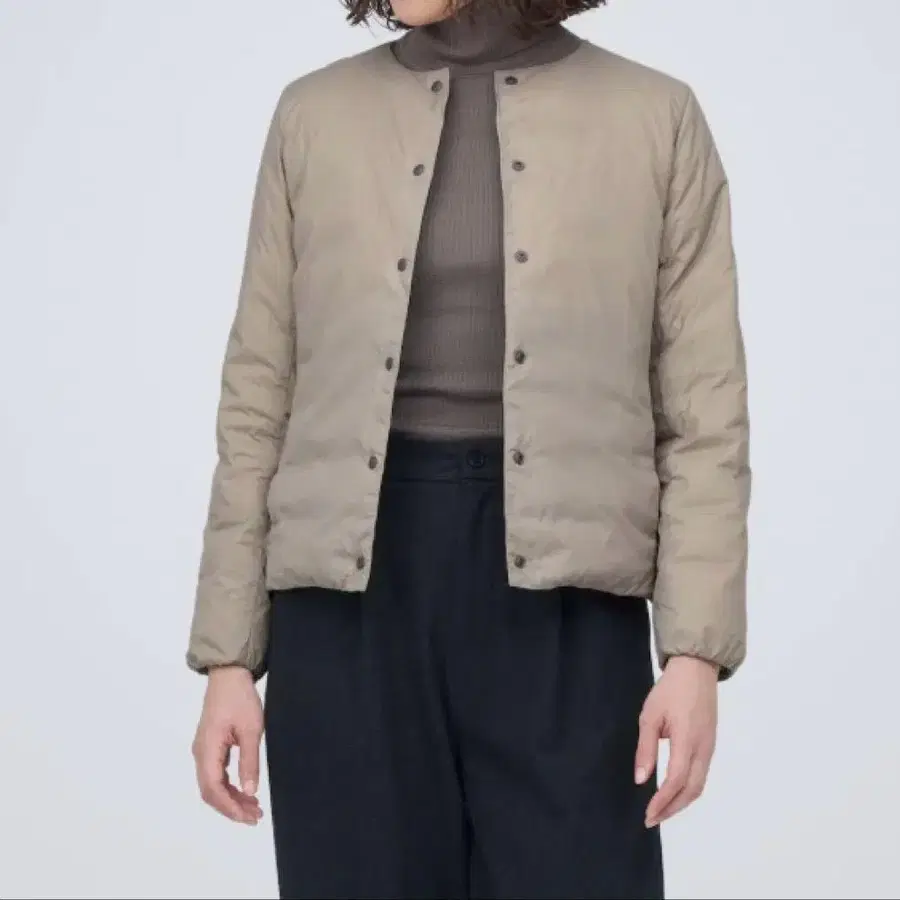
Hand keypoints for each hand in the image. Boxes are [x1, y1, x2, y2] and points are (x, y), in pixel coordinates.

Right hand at [192, 666, 263, 824]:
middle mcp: (200, 753)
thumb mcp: (251, 729)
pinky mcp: (210, 746)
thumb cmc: (240, 698)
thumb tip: (250, 791)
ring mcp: (203, 750)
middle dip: (231, 807)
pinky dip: (229, 786)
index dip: (229, 807)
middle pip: (210, 791)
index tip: (248, 818)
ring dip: (231, 798)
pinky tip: (245, 790)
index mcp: (207, 749)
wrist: (229, 675)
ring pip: (213, 784)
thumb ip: (249, 761)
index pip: (212, 789)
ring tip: (254, 807)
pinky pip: (216, 773)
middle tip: (255, 817)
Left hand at [635, 655, 717, 828]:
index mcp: (687, 739)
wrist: (697, 669)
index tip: (648, 813)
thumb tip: (641, 779)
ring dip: (681, 802)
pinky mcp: (710, 744)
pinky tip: (674, 791)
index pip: (677, 780)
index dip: (662, 800)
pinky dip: (688, 789)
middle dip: (672, 808)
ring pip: (699, 785)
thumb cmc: (670, 690)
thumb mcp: (650, 716)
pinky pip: (702, 774)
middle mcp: (703, 748)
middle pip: (692, 790)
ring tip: (661, 810)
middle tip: (652, 819)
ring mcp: (709, 747)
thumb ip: (646, 748)